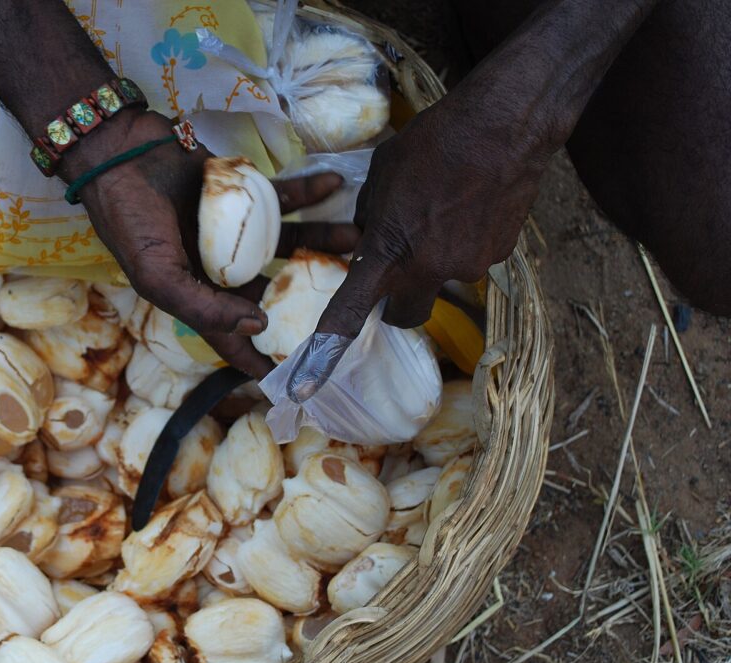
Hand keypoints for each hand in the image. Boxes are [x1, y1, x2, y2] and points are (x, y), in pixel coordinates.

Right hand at [65, 110, 359, 378]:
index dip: (262, 359)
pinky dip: (309, 191)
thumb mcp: (157, 274)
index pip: (233, 337)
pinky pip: (282, 197)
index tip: (296, 376)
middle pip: (271, 290)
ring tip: (358, 240)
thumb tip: (257, 328)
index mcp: (195, 294)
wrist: (118, 150)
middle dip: (308, 296)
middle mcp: (218, 267)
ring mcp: (233, 229)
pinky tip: (335, 184)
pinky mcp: (242, 192)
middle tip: (351, 298)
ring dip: (321, 241)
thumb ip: (202, 308)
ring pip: (287, 243)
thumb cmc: (129, 218)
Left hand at [317, 85, 549, 336]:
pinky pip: (472, 258)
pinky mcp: (500, 256)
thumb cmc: (433, 141)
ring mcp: (469, 267)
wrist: (506, 124)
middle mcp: (430, 271)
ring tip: (444, 210)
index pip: (350, 311)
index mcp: (389, 252)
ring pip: (442, 281)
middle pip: (405, 315)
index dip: (326, 350)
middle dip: (397, 302)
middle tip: (399, 271)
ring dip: (437, 260)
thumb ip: (369, 218)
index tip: (306, 387)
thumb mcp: (380, 175)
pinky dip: (467, 241)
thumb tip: (369, 239)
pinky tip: (471, 204)